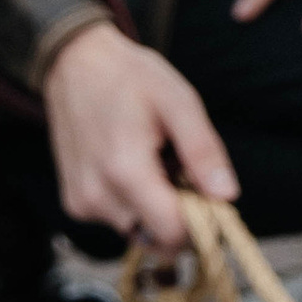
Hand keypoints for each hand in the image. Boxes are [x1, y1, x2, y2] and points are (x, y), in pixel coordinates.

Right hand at [41, 21, 234, 251]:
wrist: (74, 64)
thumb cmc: (130, 77)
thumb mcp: (179, 102)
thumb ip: (203, 151)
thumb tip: (227, 196)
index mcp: (125, 170)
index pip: (173, 233)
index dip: (201, 220)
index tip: (209, 193)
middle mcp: (97, 196)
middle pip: (157, 236)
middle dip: (179, 212)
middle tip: (179, 168)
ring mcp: (81, 203)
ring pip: (139, 231)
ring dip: (155, 207)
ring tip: (153, 161)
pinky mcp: (74, 204)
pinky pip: (118, 220)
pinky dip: (133, 203)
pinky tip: (130, 166)